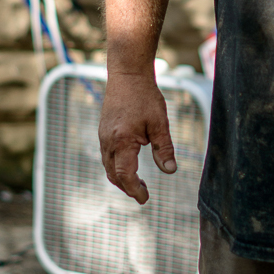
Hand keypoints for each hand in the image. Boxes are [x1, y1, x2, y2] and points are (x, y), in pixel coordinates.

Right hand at [99, 69, 176, 203]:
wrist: (127, 74)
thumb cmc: (145, 96)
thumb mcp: (159, 123)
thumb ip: (164, 148)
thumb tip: (170, 171)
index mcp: (122, 141)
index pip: (125, 175)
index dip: (135, 190)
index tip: (145, 199)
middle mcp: (108, 141)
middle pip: (113, 174)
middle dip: (127, 188)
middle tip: (143, 194)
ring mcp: (103, 136)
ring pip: (108, 166)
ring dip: (121, 178)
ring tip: (139, 183)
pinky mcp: (103, 131)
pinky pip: (107, 156)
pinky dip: (116, 166)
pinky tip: (130, 164)